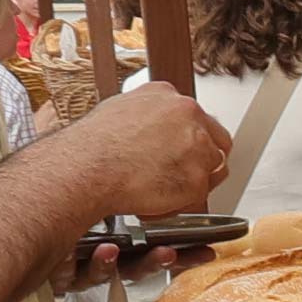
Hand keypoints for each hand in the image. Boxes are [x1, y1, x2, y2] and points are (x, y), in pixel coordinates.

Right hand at [80, 81, 223, 214]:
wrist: (87, 167)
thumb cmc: (93, 145)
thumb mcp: (118, 110)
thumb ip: (145, 116)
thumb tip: (147, 126)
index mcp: (170, 97)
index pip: (198, 119)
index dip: (190, 141)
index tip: (182, 152)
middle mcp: (189, 116)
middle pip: (214, 142)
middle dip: (201, 161)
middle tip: (180, 177)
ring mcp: (197, 146)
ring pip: (210, 171)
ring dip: (190, 184)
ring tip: (160, 192)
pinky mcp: (197, 179)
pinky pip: (197, 197)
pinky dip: (178, 204)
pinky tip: (154, 203)